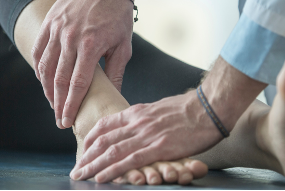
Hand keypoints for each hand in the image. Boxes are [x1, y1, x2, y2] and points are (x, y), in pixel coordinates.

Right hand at [32, 0, 133, 128]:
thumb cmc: (118, 17)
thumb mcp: (123, 46)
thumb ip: (116, 73)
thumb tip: (115, 97)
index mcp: (91, 46)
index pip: (77, 84)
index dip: (70, 106)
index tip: (67, 121)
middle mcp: (70, 38)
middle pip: (58, 80)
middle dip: (57, 103)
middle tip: (59, 119)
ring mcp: (57, 29)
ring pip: (45, 66)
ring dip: (46, 88)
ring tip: (52, 102)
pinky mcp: (49, 22)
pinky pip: (38, 50)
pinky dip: (38, 67)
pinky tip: (43, 79)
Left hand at [70, 92, 221, 182]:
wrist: (209, 106)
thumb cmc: (190, 108)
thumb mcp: (159, 108)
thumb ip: (145, 118)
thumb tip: (137, 126)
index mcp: (137, 112)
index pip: (105, 124)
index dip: (91, 138)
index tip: (83, 149)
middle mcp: (137, 122)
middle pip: (103, 140)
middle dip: (86, 156)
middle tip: (75, 168)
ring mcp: (146, 135)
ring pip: (111, 151)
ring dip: (93, 165)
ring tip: (80, 175)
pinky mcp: (159, 148)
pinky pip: (129, 160)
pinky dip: (113, 170)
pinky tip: (101, 177)